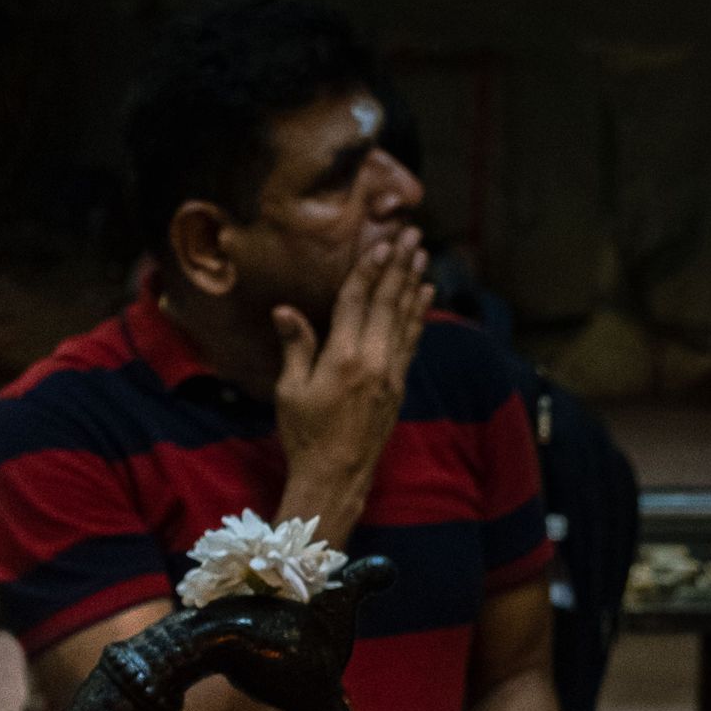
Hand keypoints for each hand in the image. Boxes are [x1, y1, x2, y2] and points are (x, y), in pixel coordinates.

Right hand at [274, 225, 431, 542]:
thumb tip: (285, 310)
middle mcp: (372, 360)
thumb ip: (295, 347)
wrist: (336, 476)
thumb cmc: (304, 436)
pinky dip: (419, 315)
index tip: (381, 243)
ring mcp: (390, 373)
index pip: (357, 302)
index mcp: (342, 358)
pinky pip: (412, 340)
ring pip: (405, 317)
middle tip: (412, 234)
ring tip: (422, 254)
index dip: (369, 270)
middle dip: (399, 266)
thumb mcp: (290, 392)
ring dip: (413, 282)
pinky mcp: (398, 386)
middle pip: (388, 302)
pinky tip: (425, 295)